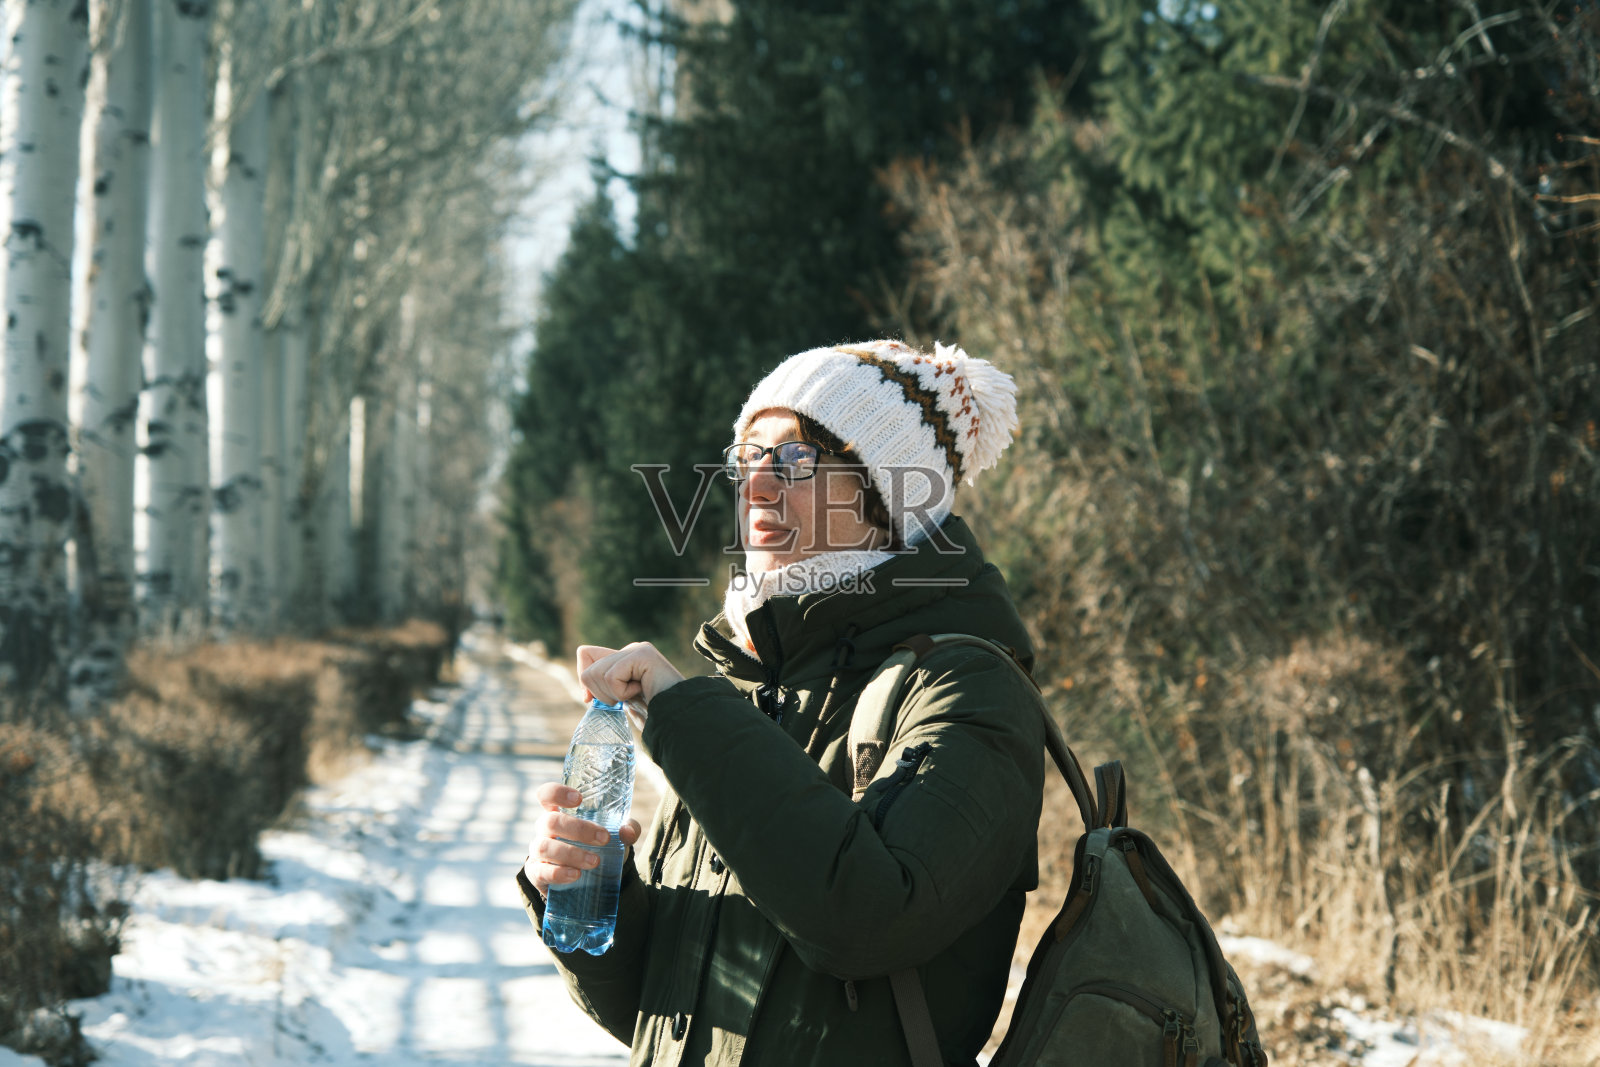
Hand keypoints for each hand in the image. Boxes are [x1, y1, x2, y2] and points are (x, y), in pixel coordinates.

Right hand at [524, 783, 643, 896]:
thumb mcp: (615, 835)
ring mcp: (538, 852)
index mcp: (559, 812)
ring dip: (571, 853)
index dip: (557, 792)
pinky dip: (558, 873)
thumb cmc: (597, 846)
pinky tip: (576, 874)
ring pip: (544, 847)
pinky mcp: (537, 873)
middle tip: (604, 839)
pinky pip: (540, 872)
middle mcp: (544, 829)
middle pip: (550, 821)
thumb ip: (627, 829)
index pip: (547, 794)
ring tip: (594, 862)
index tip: (579, 799)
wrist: (590, 879)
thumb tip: (627, 831)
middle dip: (578, 829)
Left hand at [577, 642, 684, 710]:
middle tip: (627, 699)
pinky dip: (622, 693)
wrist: (679, 719)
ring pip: (595, 673)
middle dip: (601, 694)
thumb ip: (609, 690)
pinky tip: (642, 691)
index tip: (591, 699)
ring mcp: (637, 650)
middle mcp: (631, 650)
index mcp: (626, 658)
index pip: (585, 654)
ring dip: (613, 694)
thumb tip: (586, 693)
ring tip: (637, 695)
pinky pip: (611, 677)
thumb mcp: (626, 701)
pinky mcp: (642, 654)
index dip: (584, 680)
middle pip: (587, 669)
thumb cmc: (655, 715)